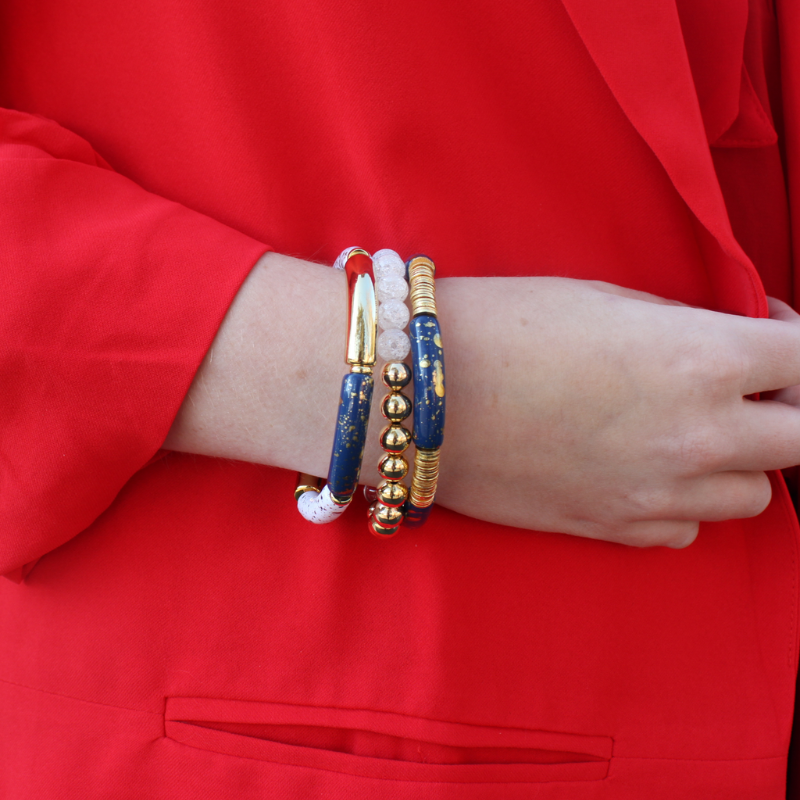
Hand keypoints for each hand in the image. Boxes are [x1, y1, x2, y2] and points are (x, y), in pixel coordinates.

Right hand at [166, 255, 799, 547]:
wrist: (418, 393)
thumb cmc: (503, 325)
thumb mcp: (609, 303)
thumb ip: (689, 332)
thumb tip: (731, 349)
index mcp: (702, 360)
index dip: (797, 343)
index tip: (770, 335)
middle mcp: (697, 437)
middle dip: (786, 409)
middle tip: (744, 388)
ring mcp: (657, 493)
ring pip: (753, 496)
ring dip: (737, 460)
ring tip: (684, 430)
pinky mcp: (611, 529)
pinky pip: (685, 528)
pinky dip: (681, 501)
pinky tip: (639, 468)